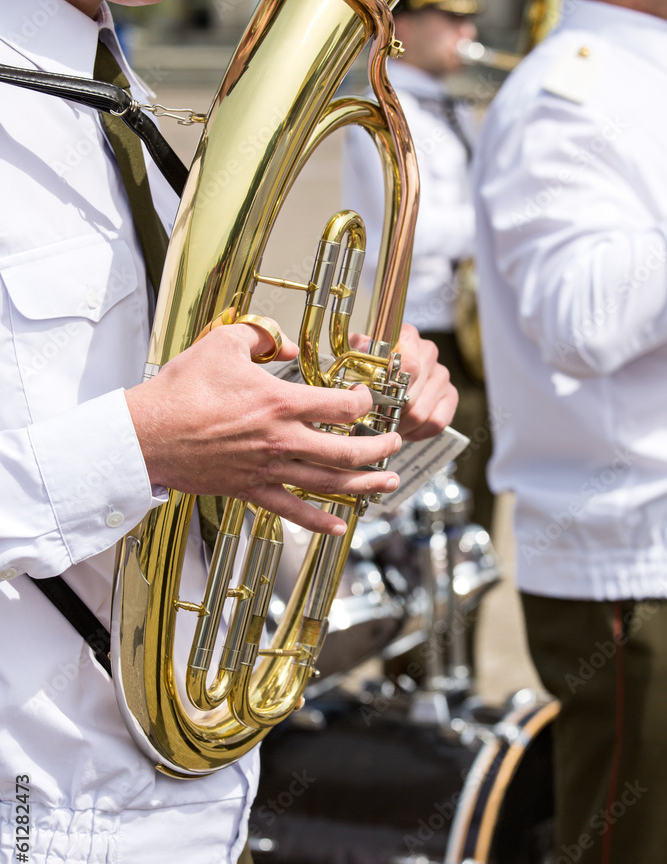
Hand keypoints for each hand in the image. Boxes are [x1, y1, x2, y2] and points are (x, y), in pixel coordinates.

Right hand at [125, 319, 401, 534]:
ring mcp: (268, 469)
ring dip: (365, 484)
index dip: (364, 402)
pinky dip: (319, 521)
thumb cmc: (180, 390)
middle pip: (347, 451)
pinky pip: (293, 510)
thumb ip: (261, 337)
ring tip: (388, 483)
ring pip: (329, 483)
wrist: (147, 435)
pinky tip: (340, 526)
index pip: (342, 406)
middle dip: (379, 448)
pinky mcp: (251, 490)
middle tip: (393, 444)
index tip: (368, 400)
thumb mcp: (222, 344)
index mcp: (280, 402)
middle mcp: (282, 440)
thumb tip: (285, 344)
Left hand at [351, 324, 457, 440]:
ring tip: (387, 427)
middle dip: (390, 413)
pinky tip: (406, 428)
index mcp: (407, 337)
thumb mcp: (358, 354)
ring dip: (401, 425)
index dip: (392, 387)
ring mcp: (442, 374)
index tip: (374, 399)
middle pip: (412, 394)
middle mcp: (428, 352)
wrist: (387, 379)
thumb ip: (358, 348)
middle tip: (375, 421)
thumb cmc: (371, 368)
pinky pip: (436, 422)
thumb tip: (364, 347)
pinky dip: (418, 432)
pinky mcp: (451, 395)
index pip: (408, 364)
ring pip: (421, 412)